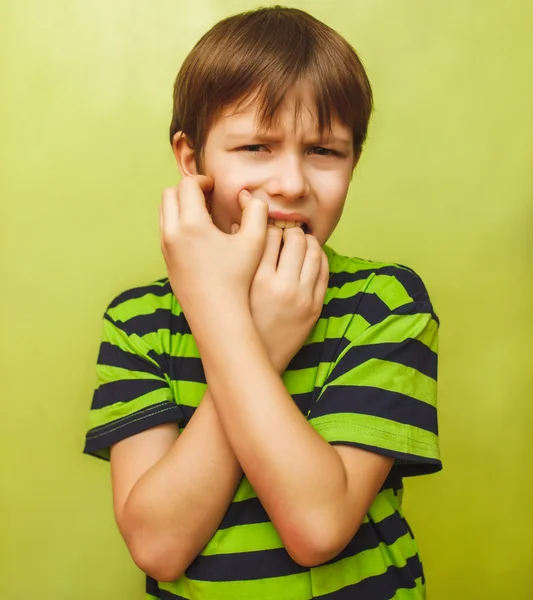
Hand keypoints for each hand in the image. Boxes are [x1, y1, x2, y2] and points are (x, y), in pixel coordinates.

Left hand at [159, 176, 267, 327]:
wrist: (216, 313)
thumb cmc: (237, 278)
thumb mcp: (255, 242)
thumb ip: (256, 211)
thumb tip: (250, 196)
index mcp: (191, 224)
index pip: (188, 185)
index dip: (203, 181)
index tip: (215, 188)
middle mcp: (172, 233)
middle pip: (170, 195)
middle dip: (188, 190)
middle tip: (207, 197)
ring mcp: (165, 247)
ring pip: (164, 212)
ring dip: (180, 206)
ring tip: (203, 214)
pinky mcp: (166, 260)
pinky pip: (165, 230)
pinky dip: (177, 223)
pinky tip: (199, 235)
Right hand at [231, 222, 328, 373]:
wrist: (257, 357)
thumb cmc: (239, 320)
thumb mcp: (234, 288)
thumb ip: (239, 255)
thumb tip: (239, 223)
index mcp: (257, 280)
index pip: (269, 235)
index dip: (267, 226)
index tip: (266, 228)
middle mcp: (282, 286)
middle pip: (295, 239)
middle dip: (290, 230)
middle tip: (286, 232)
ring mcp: (302, 297)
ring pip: (314, 252)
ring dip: (307, 241)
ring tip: (299, 241)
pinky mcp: (315, 307)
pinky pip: (324, 271)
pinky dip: (319, 257)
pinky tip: (310, 256)